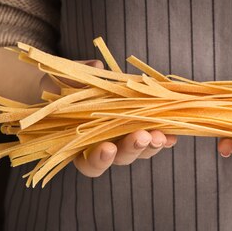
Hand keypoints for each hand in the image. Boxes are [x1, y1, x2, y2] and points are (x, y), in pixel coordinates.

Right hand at [40, 59, 177, 177]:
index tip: (108, 148)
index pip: (89, 163)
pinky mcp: (138, 128)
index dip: (98, 159)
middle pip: (119, 158)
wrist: (65, 88)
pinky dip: (164, 135)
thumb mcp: (60, 83)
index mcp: (78, 146)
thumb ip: (74, 80)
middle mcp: (102, 148)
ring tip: (161, 135)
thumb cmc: (58, 89)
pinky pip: (152, 136)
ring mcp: (122, 139)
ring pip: (139, 150)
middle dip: (132, 148)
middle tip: (142, 136)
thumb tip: (97, 67)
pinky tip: (173, 134)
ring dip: (151, 143)